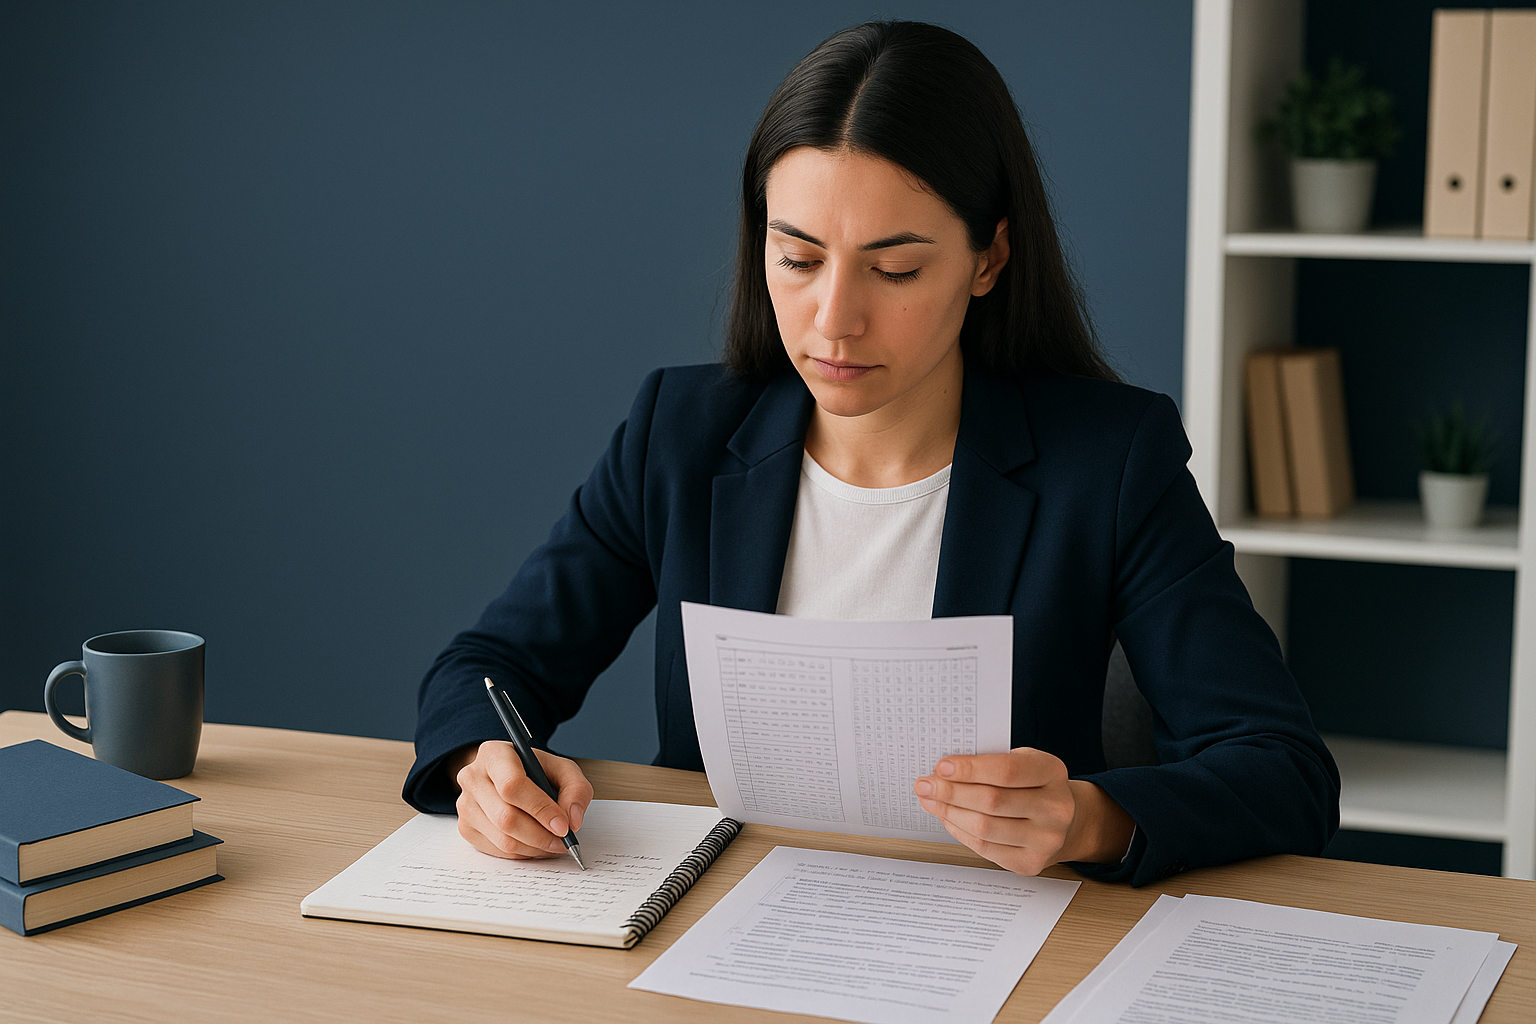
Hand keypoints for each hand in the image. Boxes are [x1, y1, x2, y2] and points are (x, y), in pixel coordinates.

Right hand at [450, 741, 593, 859]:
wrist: (504, 775)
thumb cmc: (534, 771)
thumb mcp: (562, 769)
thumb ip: (576, 790)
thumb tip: (572, 821)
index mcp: (495, 754)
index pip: (513, 785)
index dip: (540, 809)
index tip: (563, 826)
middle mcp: (473, 777)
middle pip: (506, 817)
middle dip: (541, 835)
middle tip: (564, 842)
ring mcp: (465, 805)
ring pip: (502, 839)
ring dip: (534, 848)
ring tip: (553, 844)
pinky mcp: (466, 828)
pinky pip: (497, 850)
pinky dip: (522, 854)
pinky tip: (536, 845)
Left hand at [913, 747, 1133, 875]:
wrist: (1066, 821)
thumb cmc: (1034, 785)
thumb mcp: (1023, 761)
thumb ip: (991, 763)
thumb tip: (943, 772)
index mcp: (1052, 773)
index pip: (1007, 771)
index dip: (971, 769)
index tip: (941, 766)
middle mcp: (1056, 808)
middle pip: (992, 801)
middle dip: (951, 792)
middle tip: (924, 785)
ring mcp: (1046, 840)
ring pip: (984, 827)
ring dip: (949, 813)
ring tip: (930, 800)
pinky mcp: (1031, 863)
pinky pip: (985, 848)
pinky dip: (960, 831)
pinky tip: (947, 818)